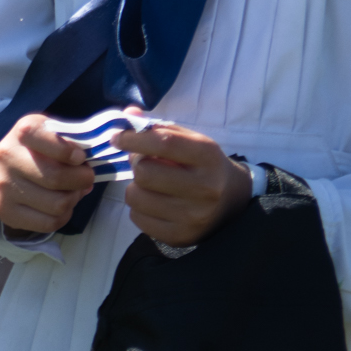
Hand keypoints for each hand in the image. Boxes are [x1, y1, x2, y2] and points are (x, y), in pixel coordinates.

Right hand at [0, 113, 95, 237]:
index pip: (53, 142)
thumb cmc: (45, 148)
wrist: (15, 165)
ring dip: (72, 199)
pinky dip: (62, 216)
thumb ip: (77, 143)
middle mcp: (8, 155)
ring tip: (70, 191)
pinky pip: (49, 223)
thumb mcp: (58, 135)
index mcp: (24, 131)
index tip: (80, 157)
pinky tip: (58, 204)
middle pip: (57, 178)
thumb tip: (94, 165)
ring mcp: (3, 184)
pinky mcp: (4, 209)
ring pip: (57, 204)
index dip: (71, 153)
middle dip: (81, 180)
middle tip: (86, 178)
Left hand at [113, 121, 253, 248]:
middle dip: (136, 165)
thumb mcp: (190, 140)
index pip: (164, 143)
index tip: (117, 137)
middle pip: (145, 173)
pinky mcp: (181, 236)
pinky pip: (138, 219)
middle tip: (142, 164)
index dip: (134, 138)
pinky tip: (154, 202)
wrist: (233, 201)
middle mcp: (204, 188)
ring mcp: (193, 216)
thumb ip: (158, 127)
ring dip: (135, 187)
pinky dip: (139, 208)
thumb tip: (126, 114)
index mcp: (207, 156)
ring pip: (136, 198)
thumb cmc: (204, 165)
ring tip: (149, 185)